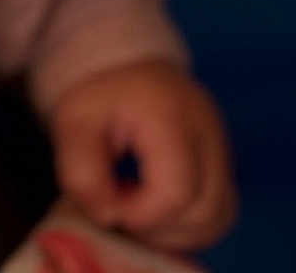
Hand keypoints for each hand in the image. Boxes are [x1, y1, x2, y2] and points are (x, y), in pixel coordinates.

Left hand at [48, 59, 235, 252]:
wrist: (125, 65)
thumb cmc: (100, 95)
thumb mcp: (73, 123)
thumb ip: (82, 172)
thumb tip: (107, 216)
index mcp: (170, 115)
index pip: (177, 190)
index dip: (142, 214)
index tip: (110, 204)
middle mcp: (207, 131)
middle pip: (204, 210)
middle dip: (159, 227)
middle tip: (122, 206)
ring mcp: (221, 146)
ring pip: (218, 216)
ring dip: (177, 230)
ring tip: (138, 207)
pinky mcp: (222, 161)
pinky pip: (220, 210)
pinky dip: (190, 223)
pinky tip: (156, 207)